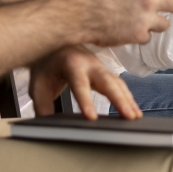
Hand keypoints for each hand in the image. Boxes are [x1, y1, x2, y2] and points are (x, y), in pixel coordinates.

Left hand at [28, 44, 142, 119]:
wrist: (56, 46)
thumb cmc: (47, 65)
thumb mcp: (38, 85)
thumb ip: (42, 106)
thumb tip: (48, 126)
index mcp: (71, 64)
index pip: (80, 84)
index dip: (86, 101)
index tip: (92, 117)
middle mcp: (90, 64)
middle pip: (108, 82)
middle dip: (120, 100)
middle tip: (128, 117)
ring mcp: (100, 67)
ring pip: (118, 83)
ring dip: (128, 100)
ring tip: (135, 117)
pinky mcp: (105, 73)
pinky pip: (120, 85)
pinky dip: (128, 97)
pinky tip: (133, 110)